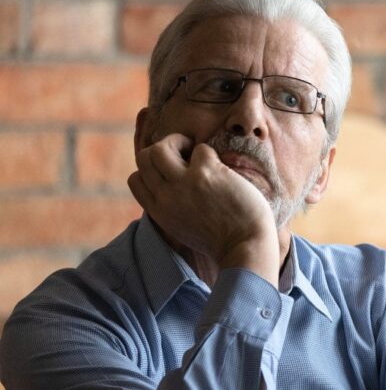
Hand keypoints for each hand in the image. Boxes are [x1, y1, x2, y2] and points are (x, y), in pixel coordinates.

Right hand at [127, 133, 279, 281]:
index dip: (151, 169)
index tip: (172, 171)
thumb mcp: (184, 229)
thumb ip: (173, 209)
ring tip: (195, 151)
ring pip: (160, 148)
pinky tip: (222, 168)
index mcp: (159, 212)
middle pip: (144, 158)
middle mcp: (166, 197)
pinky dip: (210, 154)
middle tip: (185, 153)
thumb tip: (175, 188)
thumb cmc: (225, 240)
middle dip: (163, 148)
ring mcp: (184, 184)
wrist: (246, 248)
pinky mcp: (206, 174)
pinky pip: (201, 149)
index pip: (135, 180)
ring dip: (178, 141)